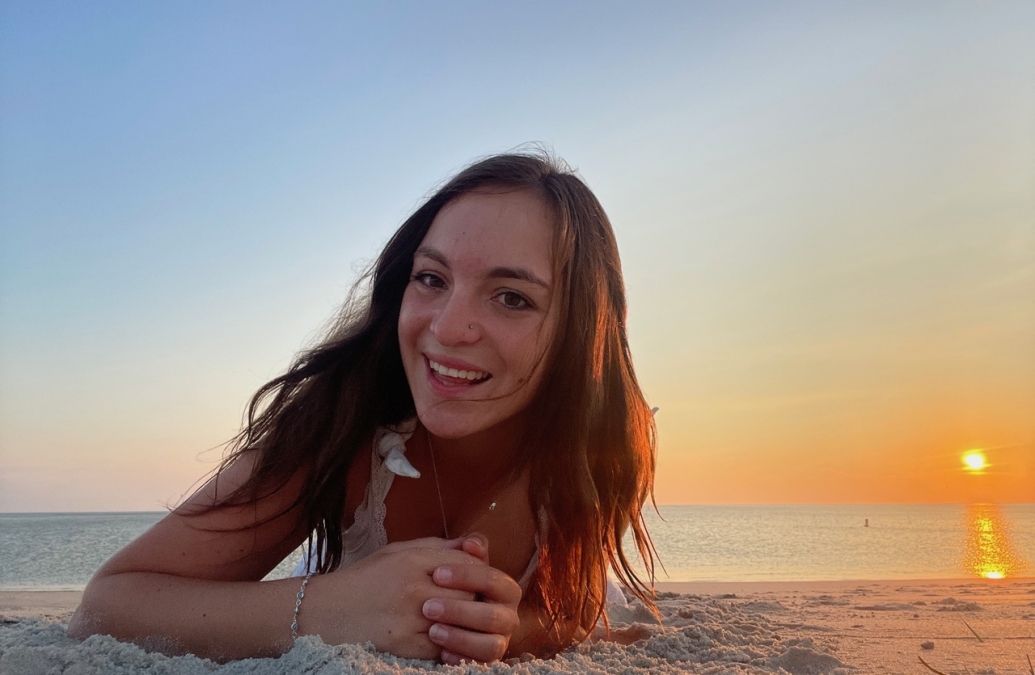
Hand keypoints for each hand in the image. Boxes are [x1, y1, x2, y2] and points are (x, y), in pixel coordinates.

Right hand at [299, 537, 482, 658]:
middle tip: (471, 601)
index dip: (475, 569)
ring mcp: (408, 618)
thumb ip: (436, 546)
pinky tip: (445, 639)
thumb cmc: (361, 580)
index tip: (474, 577)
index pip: (463, 561)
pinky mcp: (403, 645)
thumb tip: (472, 543)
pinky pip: (441, 646)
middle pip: (467, 591)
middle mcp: (412, 587)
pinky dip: (448, 644)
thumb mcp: (395, 552)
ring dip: (463, 621)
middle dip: (473, 596)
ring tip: (459, 620)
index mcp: (411, 559)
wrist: (322, 613)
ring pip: (458, 620)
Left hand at [423, 532, 522, 663]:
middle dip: (460, 611)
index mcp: (504, 589)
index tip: (436, 574)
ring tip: (432, 630)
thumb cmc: (443, 584)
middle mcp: (507, 616)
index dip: (467, 576)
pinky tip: (440, 651)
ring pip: (491, 645)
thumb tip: (472, 542)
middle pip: (493, 615)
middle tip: (427, 607)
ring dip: (461, 638)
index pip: (493, 579)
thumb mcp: (450, 563)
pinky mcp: (486, 660)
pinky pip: (480, 664)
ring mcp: (499, 641)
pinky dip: (461, 657)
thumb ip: (463, 552)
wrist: (427, 612)